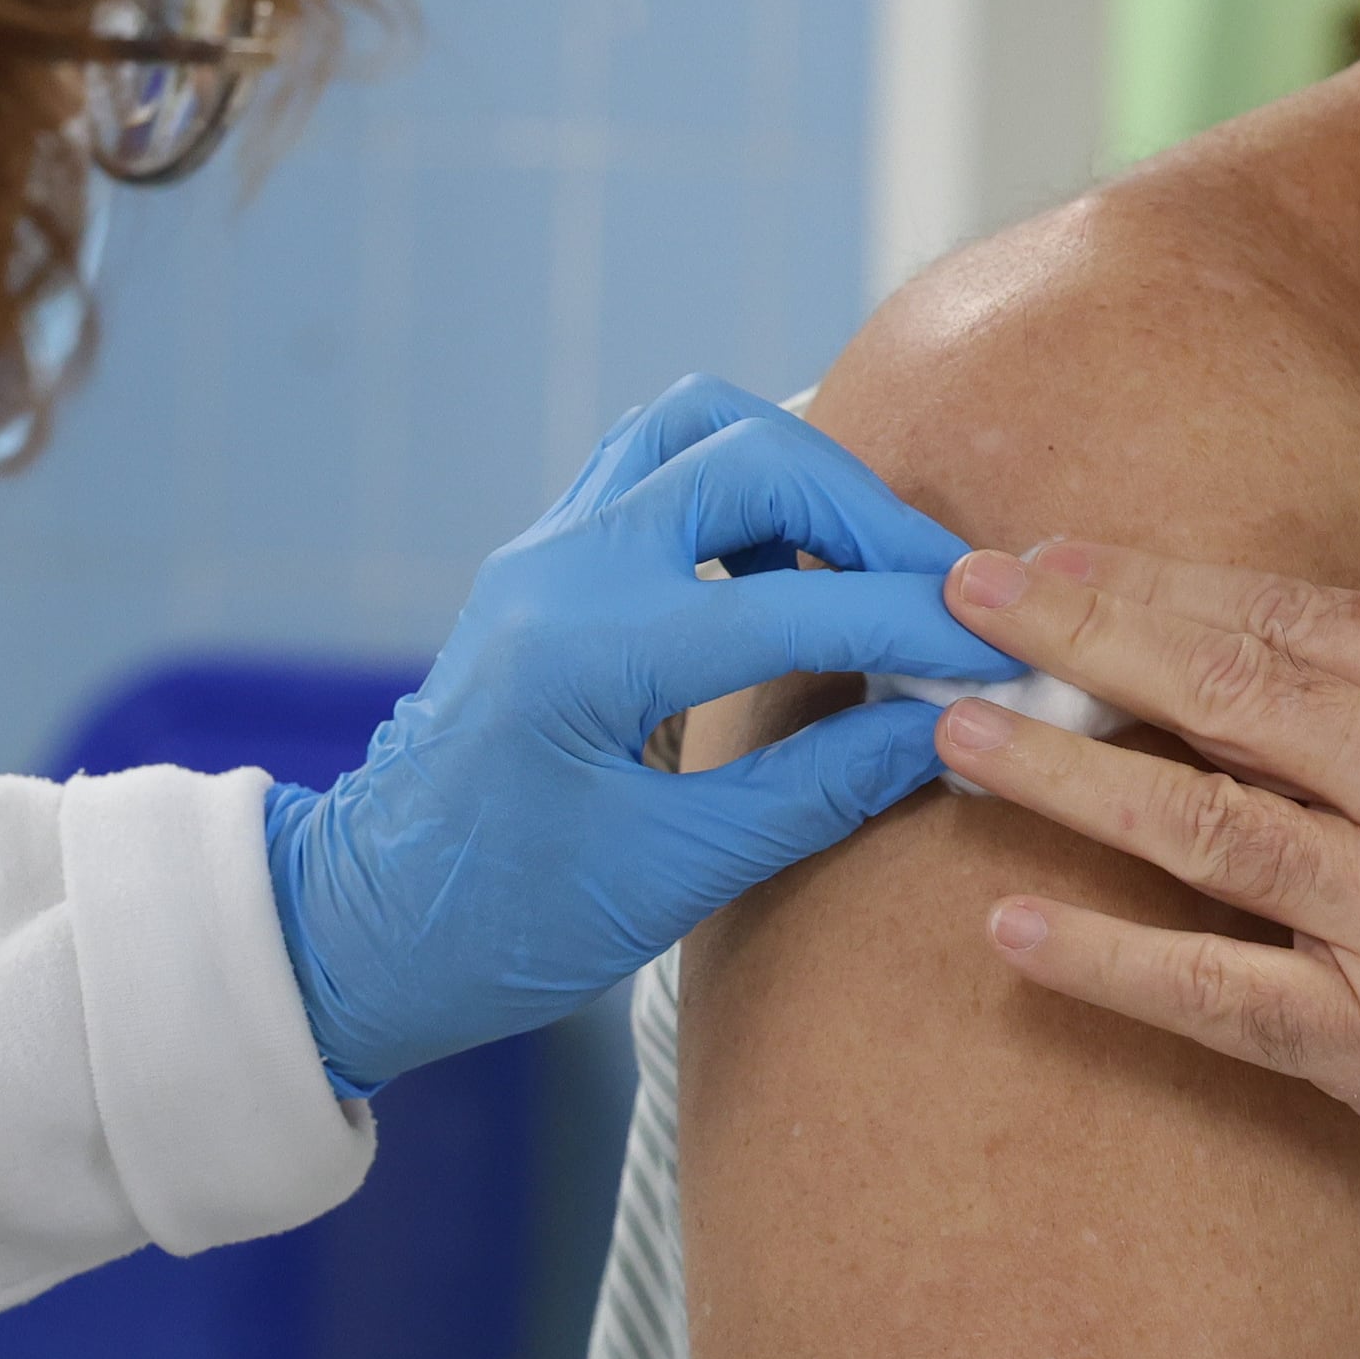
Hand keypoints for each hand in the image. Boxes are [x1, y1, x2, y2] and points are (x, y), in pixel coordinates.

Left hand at [271, 378, 1021, 1090]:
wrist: (355, 931)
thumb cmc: (501, 928)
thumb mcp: (675, 876)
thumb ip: (820, 790)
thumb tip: (951, 731)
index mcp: (586, 649)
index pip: (798, 601)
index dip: (919, 623)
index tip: (1004, 652)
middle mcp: (560, 567)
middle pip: (753, 453)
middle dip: (871, 515)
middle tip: (952, 593)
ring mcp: (544, 550)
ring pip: (698, 427)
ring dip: (803, 476)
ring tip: (874, 568)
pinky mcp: (546, 561)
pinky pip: (660, 466)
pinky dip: (746, 492)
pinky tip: (797, 573)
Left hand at [933, 463, 1359, 1259]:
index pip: (1296, 618)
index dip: (1156, 585)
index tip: (1048, 558)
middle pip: (1232, 697)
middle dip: (1080, 640)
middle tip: (957, 601)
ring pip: (1207, 831)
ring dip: (1063, 780)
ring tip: (950, 734)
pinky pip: (1222, 995)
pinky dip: (1112, 961)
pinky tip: (1011, 923)